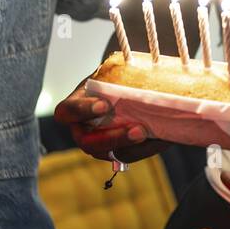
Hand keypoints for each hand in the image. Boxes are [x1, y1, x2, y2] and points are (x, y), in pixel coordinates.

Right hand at [52, 79, 169, 162]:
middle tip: (139, 130)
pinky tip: (162, 138)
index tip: (105, 105)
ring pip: (111, 154)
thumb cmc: (112, 78)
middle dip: (114, 138)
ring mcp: (98, 145)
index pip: (67, 111)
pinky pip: (129, 155)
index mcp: (74, 107)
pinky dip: (146, 148)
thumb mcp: (110, 72)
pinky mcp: (116, 152)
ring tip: (152, 134)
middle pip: (88, 142)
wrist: (122, 88)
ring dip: (133, 146)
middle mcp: (81, 130)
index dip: (83, 110)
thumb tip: (145, 75)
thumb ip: (118, 76)